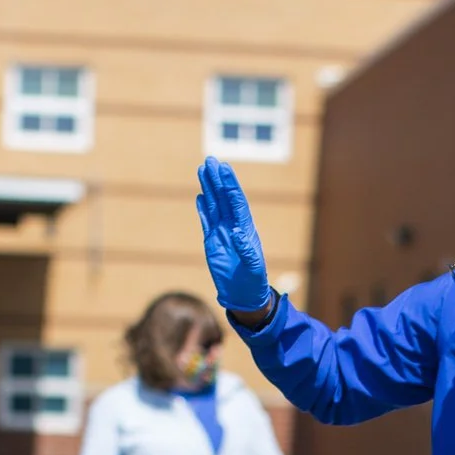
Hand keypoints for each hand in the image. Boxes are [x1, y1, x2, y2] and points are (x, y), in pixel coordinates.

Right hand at [196, 156, 272, 314]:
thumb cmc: (253, 281)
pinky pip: (206, 221)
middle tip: (211, 160)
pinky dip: (203, 208)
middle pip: (224, 198)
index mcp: (246, 229)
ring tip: (203, 169)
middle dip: (218, 179)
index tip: (225, 169)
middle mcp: (234, 226)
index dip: (231, 186)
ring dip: (209, 188)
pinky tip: (200, 195)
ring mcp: (222, 233)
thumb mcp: (253, 267)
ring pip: (214, 205)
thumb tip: (238, 233)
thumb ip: (246, 250)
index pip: (237, 203)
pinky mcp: (212, 241)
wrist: (243, 294)